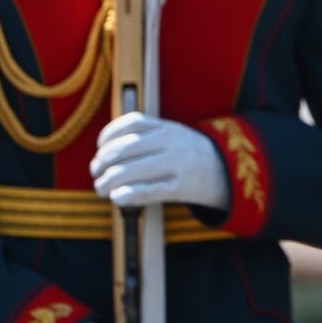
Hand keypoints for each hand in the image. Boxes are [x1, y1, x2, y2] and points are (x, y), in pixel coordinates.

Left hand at [91, 112, 229, 209]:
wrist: (226, 171)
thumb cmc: (188, 154)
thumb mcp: (172, 135)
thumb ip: (144, 136)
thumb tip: (106, 150)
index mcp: (167, 127)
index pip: (131, 124)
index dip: (108, 135)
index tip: (99, 148)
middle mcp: (172, 142)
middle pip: (127, 149)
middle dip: (103, 162)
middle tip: (95, 172)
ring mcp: (178, 164)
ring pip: (134, 170)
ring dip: (110, 181)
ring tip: (101, 188)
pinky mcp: (182, 188)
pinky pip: (151, 191)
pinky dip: (130, 194)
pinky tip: (117, 198)